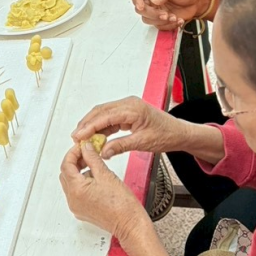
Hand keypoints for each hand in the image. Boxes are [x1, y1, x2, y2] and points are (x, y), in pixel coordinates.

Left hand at [59, 141, 148, 240]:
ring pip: (70, 183)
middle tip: (87, 154)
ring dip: (78, 173)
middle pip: (66, 174)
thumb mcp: (106, 174)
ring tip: (94, 166)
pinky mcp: (82, 212)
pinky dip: (82, 184)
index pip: (66, 165)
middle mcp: (73, 200)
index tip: (82, 146)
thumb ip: (93, 158)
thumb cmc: (122, 205)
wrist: (130, 224)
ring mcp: (77, 207)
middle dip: (75, 162)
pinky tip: (95, 180)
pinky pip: (76, 193)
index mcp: (76, 190)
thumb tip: (86, 148)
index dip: (73, 153)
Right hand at [71, 97, 192, 159]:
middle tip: (76, 137)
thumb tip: (103, 151)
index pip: (105, 116)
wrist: (178, 133)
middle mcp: (128, 104)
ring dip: (92, 125)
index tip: (78, 135)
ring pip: (103, 114)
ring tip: (82, 138)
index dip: (89, 126)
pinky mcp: (127, 112)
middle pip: (100, 112)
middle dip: (86, 124)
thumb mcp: (143, 143)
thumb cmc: (166, 134)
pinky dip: (101, 127)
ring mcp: (127, 107)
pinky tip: (96, 137)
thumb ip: (121, 146)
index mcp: (133, 108)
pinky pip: (109, 118)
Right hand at [131, 0, 211, 29]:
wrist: (197, 2)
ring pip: (148, 20)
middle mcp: (151, 0)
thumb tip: (153, 0)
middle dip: (153, 14)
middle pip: (141, 10)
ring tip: (174, 17)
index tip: (141, 7)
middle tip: (165, 15)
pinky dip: (169, 25)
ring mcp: (155, 11)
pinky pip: (159, 26)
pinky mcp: (161, 20)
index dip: (136, 0)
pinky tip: (178, 20)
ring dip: (161, 21)